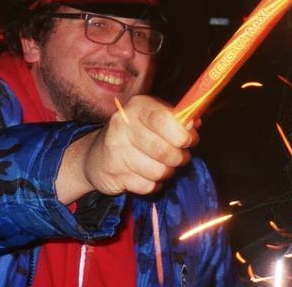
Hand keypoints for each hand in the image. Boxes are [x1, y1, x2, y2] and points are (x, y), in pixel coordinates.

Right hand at [56, 96, 198, 202]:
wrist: (97, 156)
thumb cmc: (134, 134)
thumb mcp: (152, 118)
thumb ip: (174, 119)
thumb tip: (195, 123)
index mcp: (137, 106)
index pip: (162, 119)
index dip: (182, 133)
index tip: (191, 140)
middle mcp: (122, 124)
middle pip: (163, 149)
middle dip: (179, 158)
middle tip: (180, 157)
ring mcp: (116, 149)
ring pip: (158, 171)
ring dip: (167, 172)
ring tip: (164, 166)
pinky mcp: (114, 173)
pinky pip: (147, 186)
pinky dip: (154, 185)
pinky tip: (148, 176)